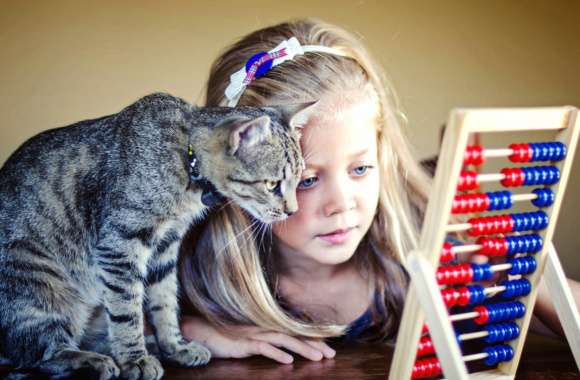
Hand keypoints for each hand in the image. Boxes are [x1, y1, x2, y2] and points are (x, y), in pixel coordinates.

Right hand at [180, 315, 335, 363]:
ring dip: (302, 349)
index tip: (328, 347)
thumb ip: (269, 341)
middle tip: (331, 354)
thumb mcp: (253, 338)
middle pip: (295, 335)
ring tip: (317, 358)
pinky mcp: (245, 342)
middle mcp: (265, 327)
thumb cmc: (229, 336)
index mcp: (269, 326)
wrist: (205, 332)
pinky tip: (288, 362)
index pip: (295, 331)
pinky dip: (277, 354)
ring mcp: (256, 334)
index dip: (312, 338)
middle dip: (314, 344)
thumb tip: (286, 352)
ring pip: (284, 340)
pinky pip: (264, 348)